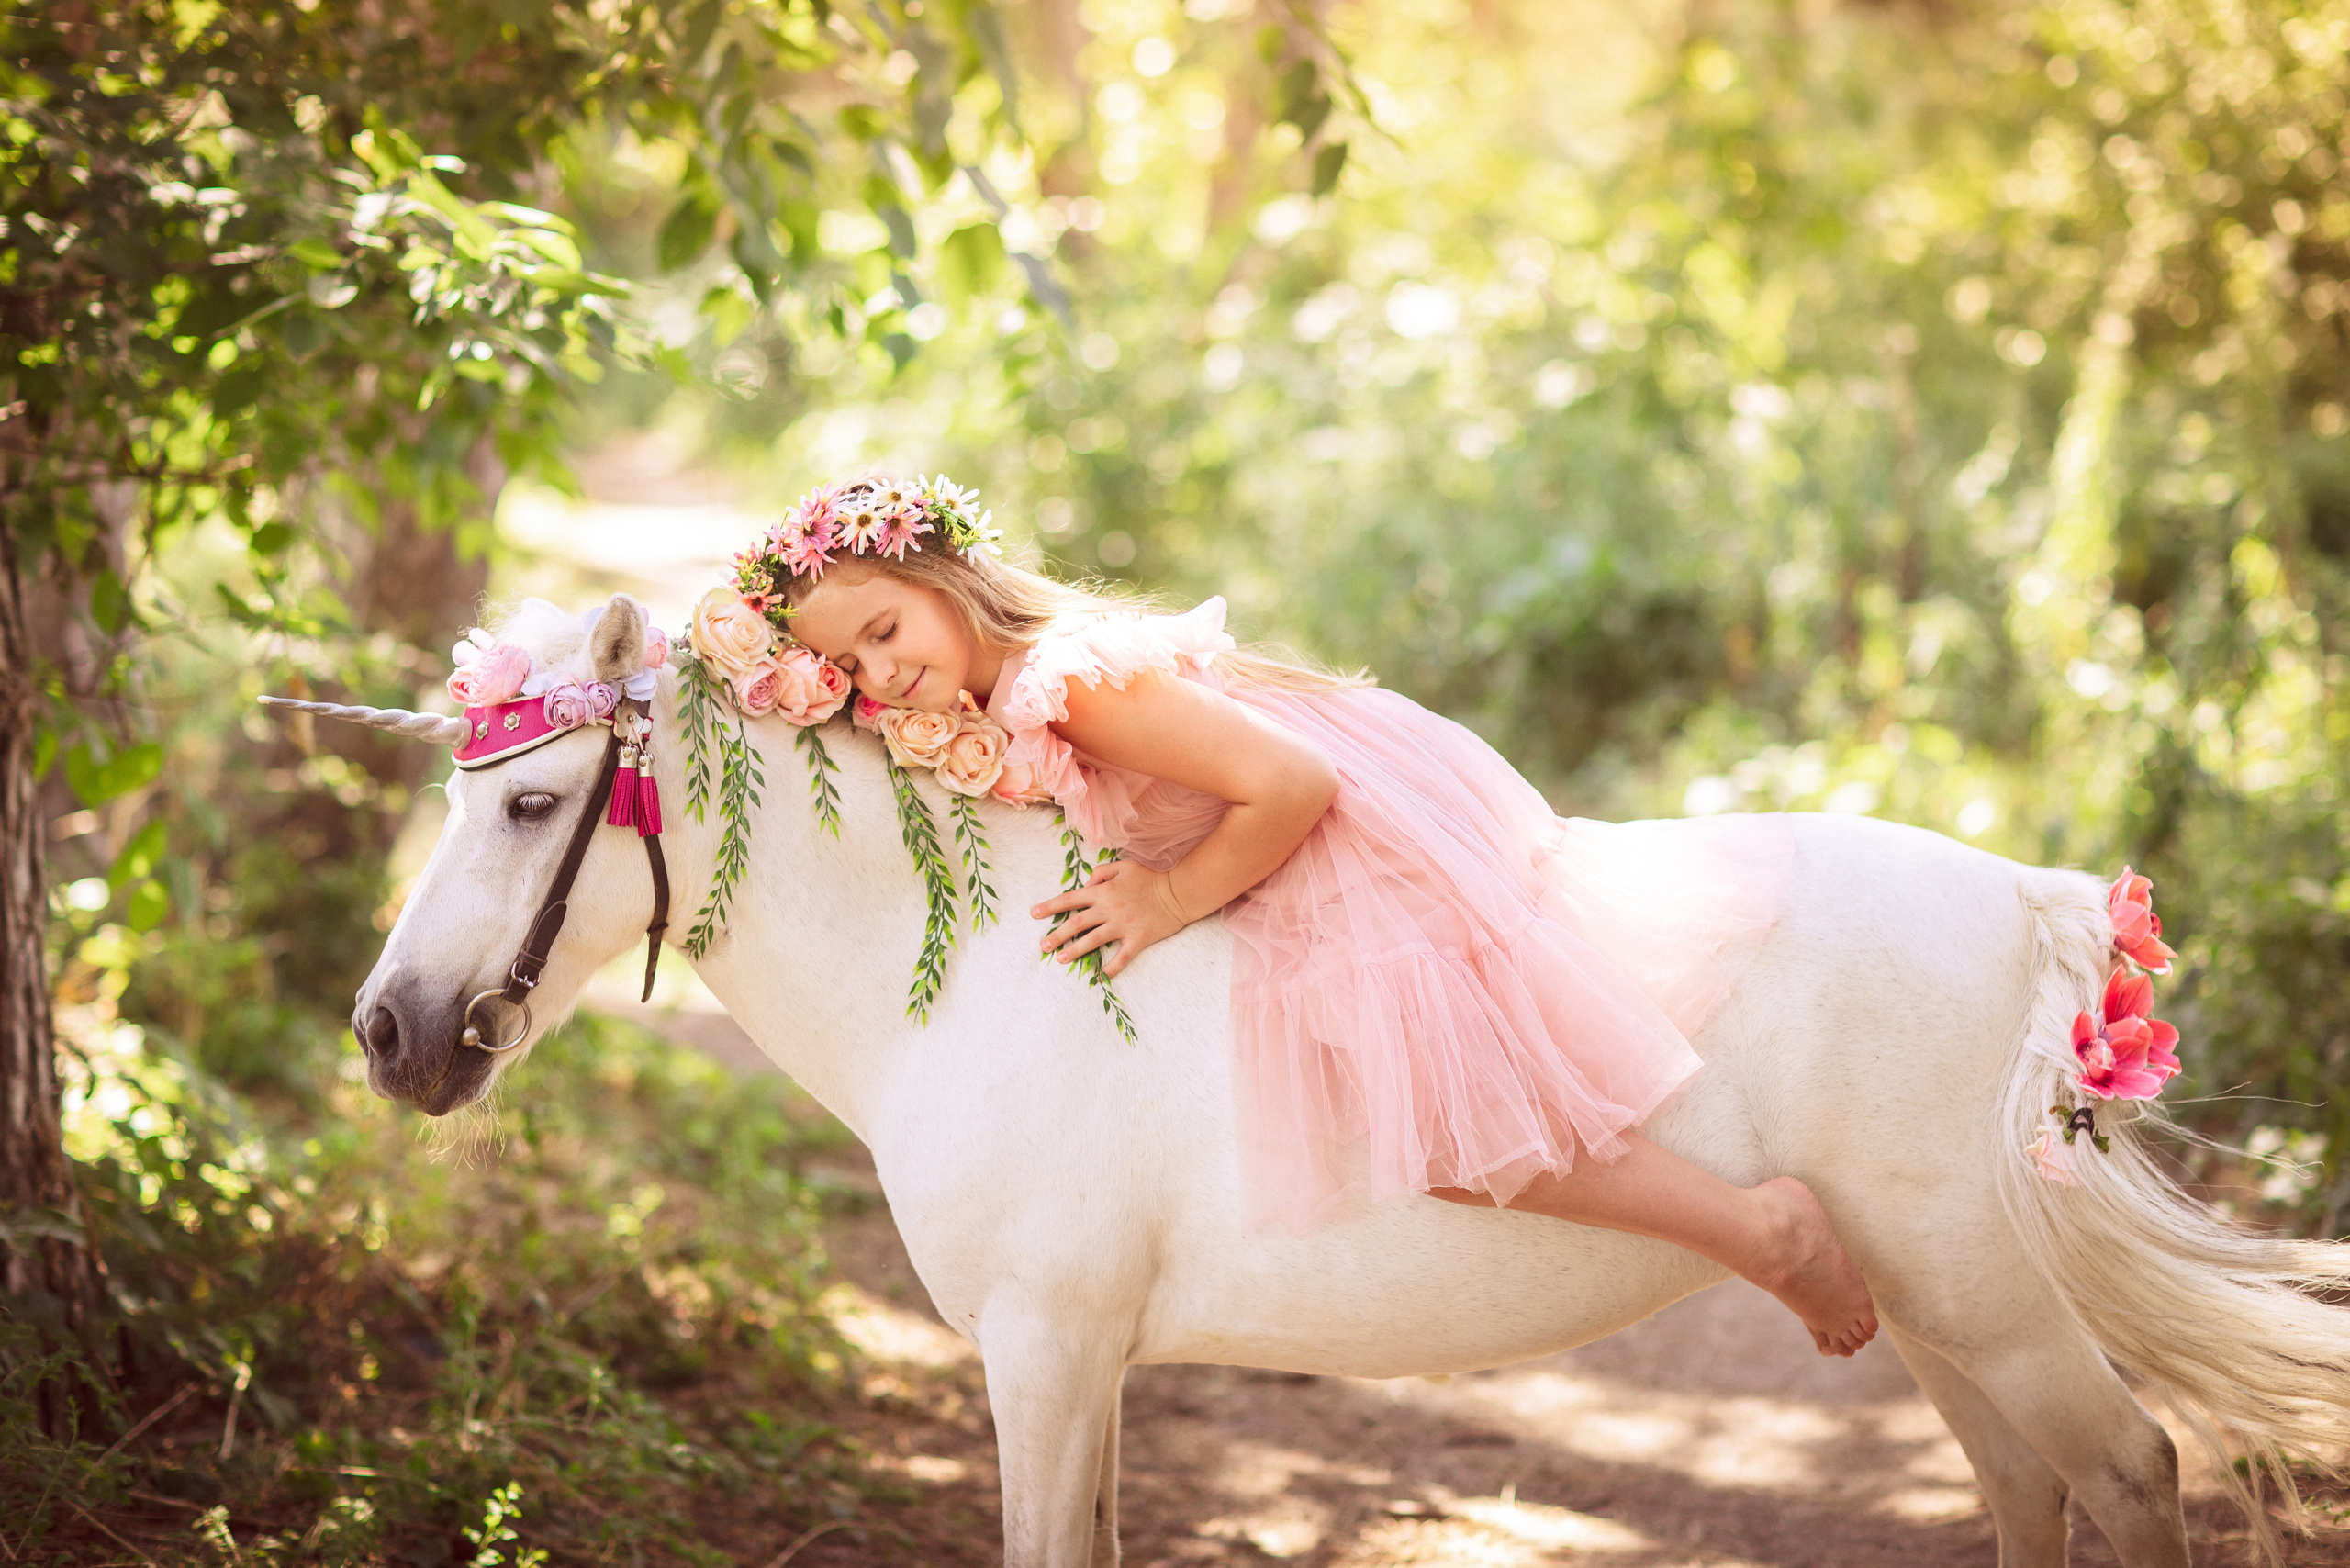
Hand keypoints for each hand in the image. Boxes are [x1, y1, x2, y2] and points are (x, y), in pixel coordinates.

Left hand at [1033, 859, 1190, 977]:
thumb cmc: (1150, 877)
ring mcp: (1122, 926)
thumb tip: (1085, 886)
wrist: (1178, 891)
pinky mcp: (1137, 939)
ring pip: (1092, 940)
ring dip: (1075, 951)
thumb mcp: (1123, 866)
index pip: (1070, 899)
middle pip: (1076, 923)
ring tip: (1060, 959)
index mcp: (1103, 891)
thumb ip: (1100, 873)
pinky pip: (1122, 957)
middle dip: (1056, 935)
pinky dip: (1112, 967)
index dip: (1050, 907)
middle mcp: (1109, 909)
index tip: (1034, 914)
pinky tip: (1102, 976)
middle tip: (1043, 946)